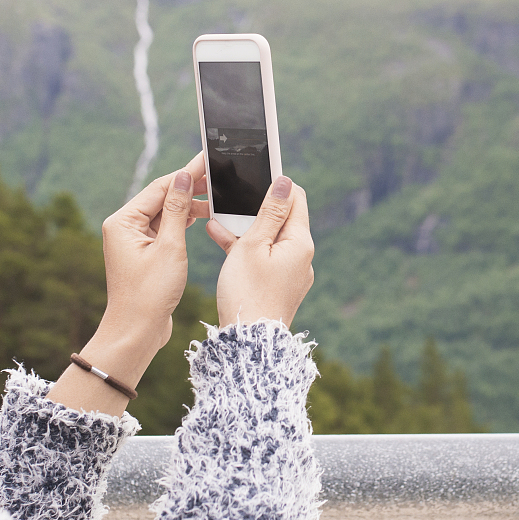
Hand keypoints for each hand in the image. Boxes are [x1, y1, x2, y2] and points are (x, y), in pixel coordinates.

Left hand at [49, 152, 207, 414]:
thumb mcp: (170, 248)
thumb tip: (184, 177)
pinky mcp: (142, 253)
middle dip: (189, 188)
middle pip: (161, 197)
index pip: (160, 187)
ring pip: (164, 213)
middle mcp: (124, 227)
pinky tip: (202, 218)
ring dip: (188, 206)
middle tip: (219, 176)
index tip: (208, 160)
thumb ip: (178, 210)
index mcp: (123, 221)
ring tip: (216, 198)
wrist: (136, 331)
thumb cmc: (150, 293)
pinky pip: (164, 229)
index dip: (187, 174)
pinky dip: (182, 223)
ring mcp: (132, 241)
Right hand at [209, 176, 314, 328]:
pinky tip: (220, 240)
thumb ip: (268, 212)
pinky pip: (264, 259)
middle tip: (230, 199)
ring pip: (269, 240)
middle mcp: (302, 257)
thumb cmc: (247, 292)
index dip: (276, 184)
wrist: (248, 343)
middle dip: (255, 208)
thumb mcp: (253, 245)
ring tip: (216, 220)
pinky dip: (246, 250)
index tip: (254, 175)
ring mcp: (292, 274)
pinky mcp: (279, 287)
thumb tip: (284, 182)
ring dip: (245, 229)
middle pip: (281, 219)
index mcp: (300, 243)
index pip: (296, 198)